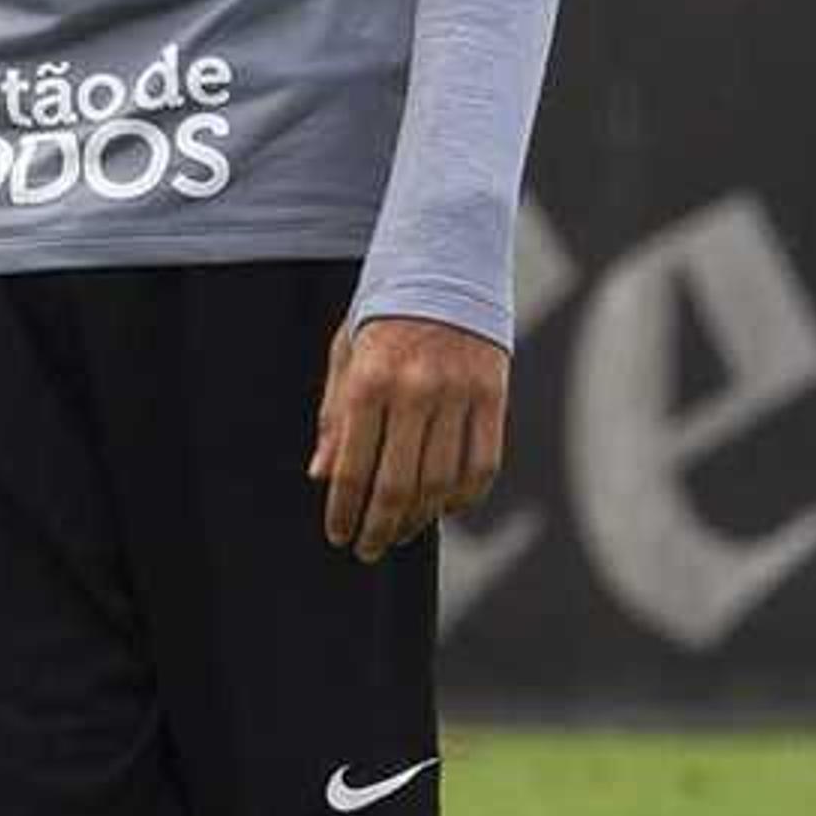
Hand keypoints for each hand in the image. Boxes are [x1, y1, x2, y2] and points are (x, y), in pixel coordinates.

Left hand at [311, 314, 508, 562]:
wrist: (446, 265)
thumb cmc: (383, 315)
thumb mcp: (345, 354)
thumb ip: (334, 417)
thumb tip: (322, 475)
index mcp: (368, 380)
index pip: (353, 467)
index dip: (344, 510)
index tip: (339, 536)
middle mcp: (414, 390)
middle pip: (397, 484)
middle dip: (379, 527)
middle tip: (368, 550)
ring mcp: (458, 394)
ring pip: (440, 482)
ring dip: (419, 518)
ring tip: (402, 533)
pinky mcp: (493, 396)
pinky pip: (482, 464)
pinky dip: (464, 496)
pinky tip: (444, 509)